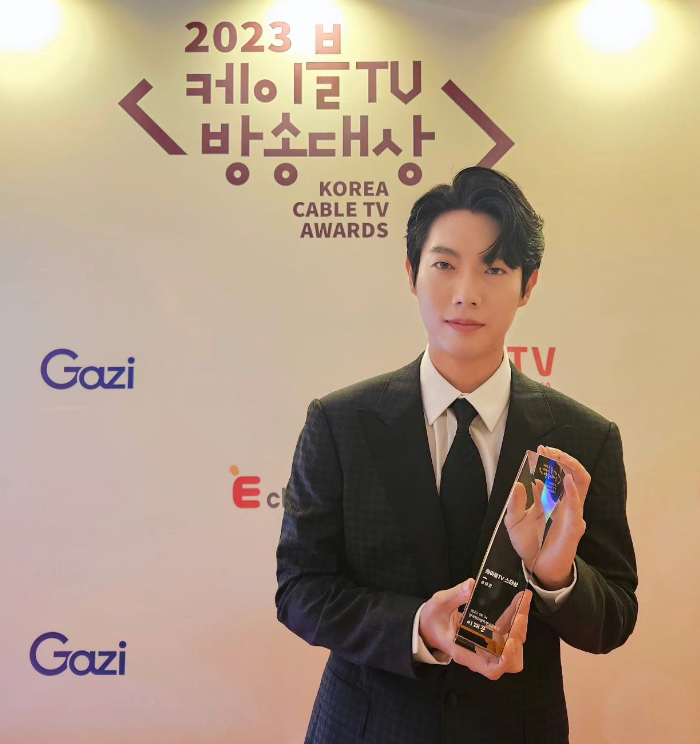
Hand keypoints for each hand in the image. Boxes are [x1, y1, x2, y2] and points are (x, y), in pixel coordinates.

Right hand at [418, 578, 532, 679]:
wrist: (427, 624)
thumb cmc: (432, 618)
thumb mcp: (439, 604)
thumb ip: (455, 595)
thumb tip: (471, 585)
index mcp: (464, 652)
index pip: (491, 669)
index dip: (506, 659)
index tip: (512, 640)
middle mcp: (479, 655)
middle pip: (509, 660)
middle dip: (518, 636)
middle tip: (520, 612)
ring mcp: (486, 648)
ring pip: (513, 649)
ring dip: (520, 629)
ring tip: (521, 606)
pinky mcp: (489, 640)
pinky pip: (509, 637)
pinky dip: (516, 623)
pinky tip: (517, 606)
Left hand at [506, 445, 588, 589]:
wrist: (536, 567)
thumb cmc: (528, 543)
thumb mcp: (514, 521)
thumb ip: (515, 503)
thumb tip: (518, 484)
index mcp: (550, 499)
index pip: (554, 474)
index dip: (547, 460)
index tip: (539, 449)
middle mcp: (562, 503)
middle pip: (570, 474)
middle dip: (561, 458)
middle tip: (548, 449)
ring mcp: (570, 514)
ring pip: (580, 484)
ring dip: (570, 468)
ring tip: (559, 457)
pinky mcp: (574, 527)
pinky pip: (577, 507)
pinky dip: (573, 492)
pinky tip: (565, 480)